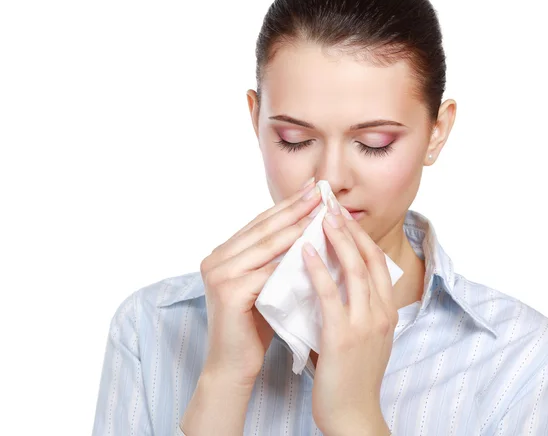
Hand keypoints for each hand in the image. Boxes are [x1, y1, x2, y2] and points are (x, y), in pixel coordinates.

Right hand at [199, 177, 321, 387]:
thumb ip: (275, 258)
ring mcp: (219, 274)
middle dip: (295, 208)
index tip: (313, 189)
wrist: (233, 367)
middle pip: (264, 229)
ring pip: (267, 245)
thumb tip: (307, 227)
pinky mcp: (228, 291)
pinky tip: (314, 247)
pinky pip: (267, 270)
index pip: (261, 224)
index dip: (288, 205)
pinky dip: (292, 258)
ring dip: (297, 226)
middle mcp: (216, 259)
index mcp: (223, 254)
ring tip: (322, 211)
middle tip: (321, 191)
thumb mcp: (265, 284)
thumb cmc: (254, 326)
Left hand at [301, 193, 396, 435]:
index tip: (340, 213)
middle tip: (329, 203)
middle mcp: (381, 312)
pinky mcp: (343, 336)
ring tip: (320, 215)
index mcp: (386, 310)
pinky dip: (318, 269)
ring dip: (336, 238)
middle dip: (348, 227)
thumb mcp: (363, 334)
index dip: (358, 234)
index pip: (375, 260)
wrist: (353, 414)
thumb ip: (354, 306)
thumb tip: (333, 277)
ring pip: (353, 269)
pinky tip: (304, 251)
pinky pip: (330, 295)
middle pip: (367, 257)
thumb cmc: (351, 373)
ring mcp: (365, 323)